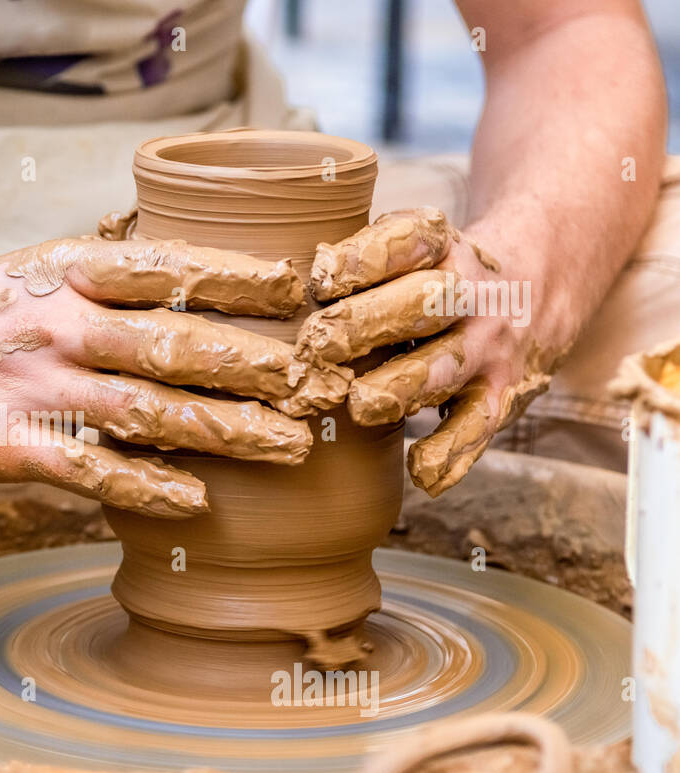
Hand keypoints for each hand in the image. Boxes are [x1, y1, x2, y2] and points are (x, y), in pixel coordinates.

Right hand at [0, 237, 351, 516]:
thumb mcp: (23, 273)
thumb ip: (94, 274)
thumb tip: (167, 259)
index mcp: (65, 273)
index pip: (171, 266)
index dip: (245, 279)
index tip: (308, 289)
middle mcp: (58, 325)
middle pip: (178, 343)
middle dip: (261, 365)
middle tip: (325, 384)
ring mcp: (34, 388)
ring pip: (150, 410)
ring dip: (229, 430)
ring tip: (293, 446)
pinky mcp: (6, 448)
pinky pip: (92, 471)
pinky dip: (148, 487)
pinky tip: (198, 501)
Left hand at [294, 207, 553, 496]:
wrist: (540, 283)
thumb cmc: (441, 271)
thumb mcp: (416, 248)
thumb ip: (362, 264)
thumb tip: (288, 289)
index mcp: (443, 248)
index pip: (409, 243)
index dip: (364, 260)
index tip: (323, 279)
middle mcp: (472, 295)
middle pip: (425, 304)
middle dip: (367, 325)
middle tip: (317, 348)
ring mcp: (490, 347)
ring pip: (448, 366)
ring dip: (400, 388)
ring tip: (359, 405)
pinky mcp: (501, 394)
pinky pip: (479, 426)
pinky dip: (452, 454)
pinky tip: (421, 473)